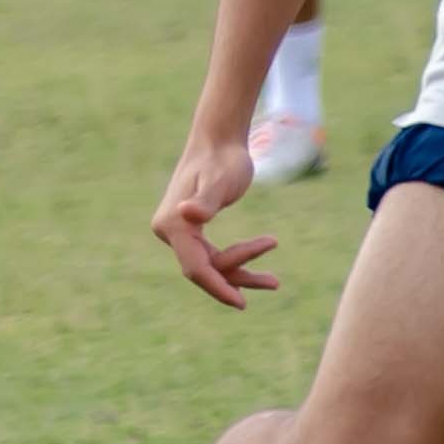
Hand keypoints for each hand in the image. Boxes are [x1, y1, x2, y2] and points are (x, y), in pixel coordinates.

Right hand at [149, 125, 278, 307]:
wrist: (220, 140)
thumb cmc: (224, 158)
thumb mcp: (221, 180)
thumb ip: (206, 201)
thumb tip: (187, 214)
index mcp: (173, 224)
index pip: (195, 267)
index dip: (218, 287)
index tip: (241, 304)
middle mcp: (170, 230)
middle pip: (203, 269)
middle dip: (236, 279)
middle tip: (274, 282)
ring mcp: (179, 231)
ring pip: (210, 265)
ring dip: (242, 272)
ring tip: (274, 281)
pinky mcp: (191, 230)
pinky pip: (212, 256)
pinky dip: (236, 260)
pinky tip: (259, 263)